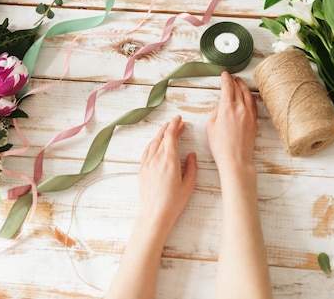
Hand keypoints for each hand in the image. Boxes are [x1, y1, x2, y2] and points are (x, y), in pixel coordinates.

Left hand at [138, 115, 197, 234]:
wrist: (154, 214)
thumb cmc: (173, 202)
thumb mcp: (188, 184)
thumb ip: (191, 167)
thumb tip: (191, 155)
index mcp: (169, 160)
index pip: (171, 136)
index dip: (175, 125)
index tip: (179, 119)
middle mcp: (156, 159)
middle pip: (162, 137)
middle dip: (170, 127)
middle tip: (177, 123)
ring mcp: (147, 164)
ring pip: (153, 143)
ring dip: (160, 134)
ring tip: (167, 130)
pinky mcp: (142, 170)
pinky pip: (146, 151)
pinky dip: (152, 143)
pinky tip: (156, 143)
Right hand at [206, 71, 257, 176]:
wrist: (236, 159)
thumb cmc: (221, 146)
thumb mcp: (210, 127)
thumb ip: (216, 112)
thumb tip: (221, 106)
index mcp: (226, 108)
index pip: (227, 87)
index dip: (225, 79)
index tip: (224, 74)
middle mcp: (239, 108)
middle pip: (238, 89)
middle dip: (234, 81)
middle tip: (231, 77)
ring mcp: (249, 114)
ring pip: (247, 95)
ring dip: (243, 87)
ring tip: (240, 83)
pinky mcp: (254, 121)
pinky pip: (253, 104)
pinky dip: (250, 97)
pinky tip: (248, 96)